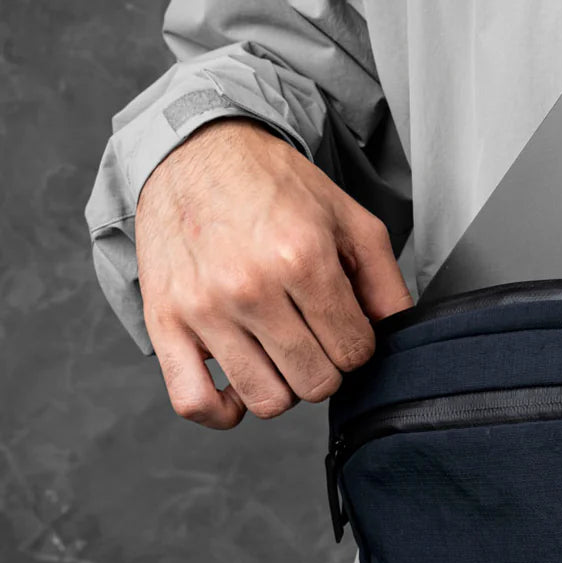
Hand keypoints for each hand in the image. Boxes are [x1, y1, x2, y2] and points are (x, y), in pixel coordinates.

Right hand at [135, 117, 412, 428]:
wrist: (196, 153)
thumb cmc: (272, 185)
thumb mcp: (347, 217)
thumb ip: (383, 280)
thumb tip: (396, 334)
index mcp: (301, 256)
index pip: (354, 351)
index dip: (359, 345)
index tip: (345, 325)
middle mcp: (250, 286)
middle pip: (315, 381)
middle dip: (327, 366)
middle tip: (316, 336)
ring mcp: (203, 309)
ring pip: (266, 400)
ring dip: (283, 385)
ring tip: (280, 350)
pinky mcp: (163, 322)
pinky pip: (194, 402)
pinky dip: (222, 409)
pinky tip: (239, 384)